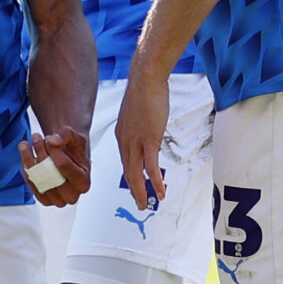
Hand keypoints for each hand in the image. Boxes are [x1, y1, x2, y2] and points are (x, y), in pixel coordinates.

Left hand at [18, 125, 91, 207]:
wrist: (68, 158)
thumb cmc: (74, 151)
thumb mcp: (76, 138)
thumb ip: (68, 135)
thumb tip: (53, 140)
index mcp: (83, 182)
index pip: (64, 165)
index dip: (53, 150)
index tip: (49, 138)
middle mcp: (71, 195)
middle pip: (50, 175)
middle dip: (40, 154)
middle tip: (36, 138)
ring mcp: (57, 200)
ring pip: (38, 180)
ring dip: (29, 159)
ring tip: (26, 144)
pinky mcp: (44, 199)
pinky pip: (30, 184)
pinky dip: (26, 168)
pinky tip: (25, 155)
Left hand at [112, 72, 169, 211]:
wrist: (145, 79)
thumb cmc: (145, 91)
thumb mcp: (138, 112)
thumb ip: (140, 125)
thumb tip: (149, 132)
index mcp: (122, 135)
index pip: (125, 161)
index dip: (130, 176)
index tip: (136, 186)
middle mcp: (125, 141)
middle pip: (128, 171)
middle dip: (134, 189)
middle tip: (139, 203)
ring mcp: (136, 141)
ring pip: (136, 173)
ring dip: (141, 191)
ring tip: (146, 204)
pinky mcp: (149, 139)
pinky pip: (151, 165)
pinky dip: (155, 181)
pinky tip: (160, 192)